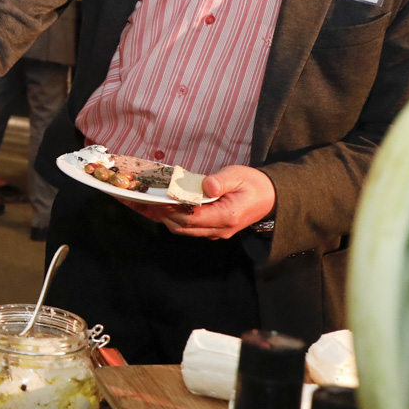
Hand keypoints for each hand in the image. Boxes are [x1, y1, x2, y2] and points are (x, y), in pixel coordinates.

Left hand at [118, 165, 275, 239]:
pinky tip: (155, 206)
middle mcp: (218, 229)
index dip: (171, 209)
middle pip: (182, 226)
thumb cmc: (254, 184)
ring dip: (160, 217)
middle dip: (158, 214)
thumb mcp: (239, 176)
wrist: (270, 198)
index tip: (154, 199)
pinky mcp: (209, 228)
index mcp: (227, 216)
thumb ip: (221, 181)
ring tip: (140, 203)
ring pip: (181, 229)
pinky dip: (169, 217)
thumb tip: (205, 184)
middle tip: (138, 199)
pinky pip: (185, 226)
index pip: (192, 218)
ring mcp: (214, 232)